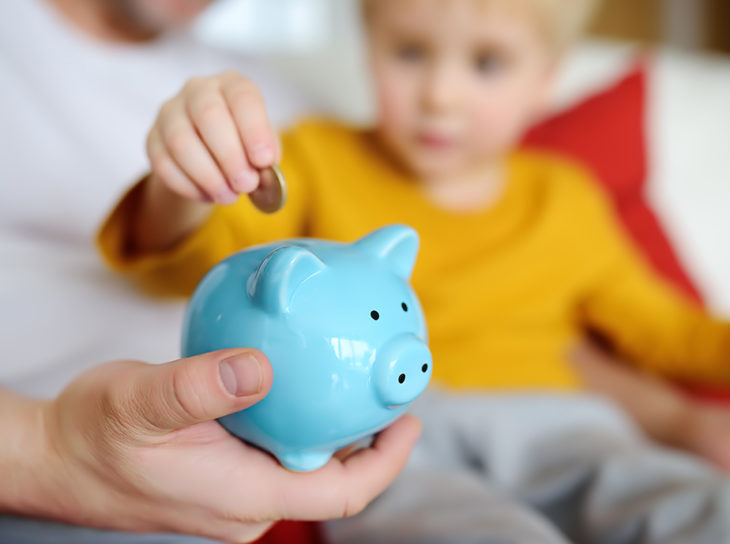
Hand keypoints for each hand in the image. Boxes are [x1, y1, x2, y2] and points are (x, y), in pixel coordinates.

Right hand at [7, 349, 419, 542]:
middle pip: (332, 479)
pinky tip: (297, 386)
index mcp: (243, 497)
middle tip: (387, 391)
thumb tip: (259, 368)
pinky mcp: (223, 475)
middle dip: (369, 443)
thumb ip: (197, 387)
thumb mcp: (138, 402)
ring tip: (352, 385)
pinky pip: (277, 451)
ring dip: (335, 431)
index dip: (385, 461)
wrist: (56, 457)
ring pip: (306, 463)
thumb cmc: (91, 435)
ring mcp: (236, 492)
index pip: (340, 492)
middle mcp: (248, 502)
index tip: (409, 420)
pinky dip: (299, 422)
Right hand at [146, 71, 278, 204]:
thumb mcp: (263, 149)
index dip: (254, 129)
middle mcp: (198, 90)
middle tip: (246, 184)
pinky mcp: (152, 139)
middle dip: (230, 156)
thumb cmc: (245, 147)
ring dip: (208, 175)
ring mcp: (170, 112)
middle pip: (209, 115)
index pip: (243, 96)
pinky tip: (207, 196)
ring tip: (229, 196)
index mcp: (232, 85)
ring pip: (181, 141)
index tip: (264, 160)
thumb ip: (266, 161)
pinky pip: (163, 163)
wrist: (212, 157)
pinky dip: (188, 186)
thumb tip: (262, 177)